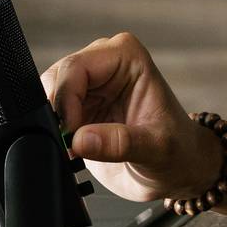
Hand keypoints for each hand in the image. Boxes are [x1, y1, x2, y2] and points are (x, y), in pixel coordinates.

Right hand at [41, 32, 218, 203]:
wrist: (177, 170)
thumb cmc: (177, 151)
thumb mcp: (156, 149)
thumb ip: (120, 143)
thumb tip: (81, 140)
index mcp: (126, 56)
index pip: (76, 67)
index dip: (66, 99)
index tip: (71, 133)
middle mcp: (104, 63)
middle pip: (57, 78)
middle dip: (57, 112)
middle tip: (68, 144)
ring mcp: (89, 84)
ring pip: (48, 95)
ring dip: (54, 124)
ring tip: (74, 149)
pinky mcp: (78, 107)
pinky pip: (51, 114)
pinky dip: (55, 133)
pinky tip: (73, 149)